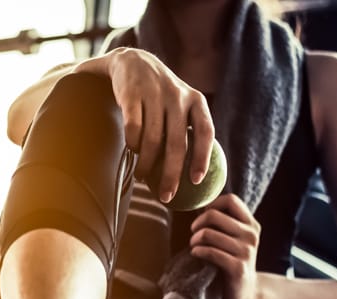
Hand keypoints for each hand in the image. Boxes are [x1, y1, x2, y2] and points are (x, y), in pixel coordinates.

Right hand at [75, 48, 213, 203]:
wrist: (132, 62)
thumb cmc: (161, 96)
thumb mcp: (181, 104)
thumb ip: (189, 130)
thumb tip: (197, 176)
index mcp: (196, 100)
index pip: (205, 132)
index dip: (202, 158)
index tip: (197, 182)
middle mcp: (178, 96)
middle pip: (177, 143)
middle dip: (172, 175)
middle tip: (167, 197)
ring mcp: (154, 94)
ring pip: (152, 141)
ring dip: (147, 165)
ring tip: (143, 178)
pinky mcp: (132, 95)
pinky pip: (133, 129)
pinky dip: (132, 145)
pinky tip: (132, 153)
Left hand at [189, 194, 262, 298]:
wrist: (246, 294)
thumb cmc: (233, 262)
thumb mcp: (234, 239)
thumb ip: (225, 223)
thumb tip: (202, 205)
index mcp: (251, 224)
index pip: (230, 200)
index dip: (211, 205)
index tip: (203, 219)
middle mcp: (251, 235)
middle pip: (214, 215)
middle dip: (197, 224)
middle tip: (194, 234)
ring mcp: (246, 252)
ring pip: (208, 234)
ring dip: (195, 240)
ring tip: (194, 246)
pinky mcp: (237, 268)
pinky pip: (210, 252)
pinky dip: (198, 251)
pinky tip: (196, 254)